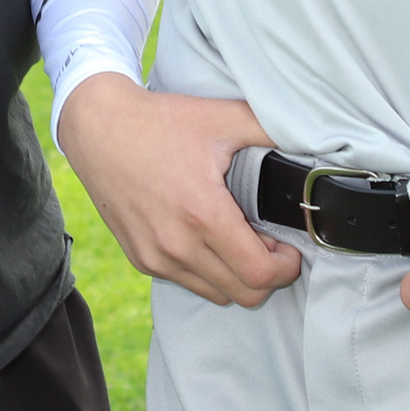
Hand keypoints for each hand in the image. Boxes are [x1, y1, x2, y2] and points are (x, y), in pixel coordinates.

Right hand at [56, 75, 303, 307]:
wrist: (98, 127)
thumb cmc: (160, 121)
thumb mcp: (220, 117)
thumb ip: (269, 127)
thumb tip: (311, 132)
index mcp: (202, 214)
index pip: (259, 274)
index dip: (285, 267)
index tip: (289, 248)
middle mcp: (177, 245)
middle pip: (243, 294)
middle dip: (267, 275)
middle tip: (269, 245)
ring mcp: (155, 256)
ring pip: (216, 294)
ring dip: (236, 276)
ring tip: (239, 241)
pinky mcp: (140, 258)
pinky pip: (187, 282)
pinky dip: (207, 271)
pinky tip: (208, 238)